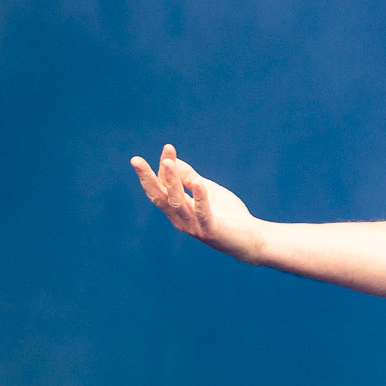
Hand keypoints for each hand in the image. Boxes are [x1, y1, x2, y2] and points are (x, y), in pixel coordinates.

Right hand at [130, 144, 264, 261]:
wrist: (250, 238)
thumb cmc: (226, 214)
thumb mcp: (206, 190)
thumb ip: (190, 177)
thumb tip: (171, 161)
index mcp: (177, 209)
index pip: (162, 187)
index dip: (163, 168)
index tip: (168, 148)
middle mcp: (180, 219)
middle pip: (159, 197)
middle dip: (147, 178)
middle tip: (135, 160)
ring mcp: (194, 226)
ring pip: (177, 203)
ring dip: (172, 182)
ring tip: (167, 163)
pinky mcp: (211, 230)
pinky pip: (203, 213)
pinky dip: (200, 198)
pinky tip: (198, 183)